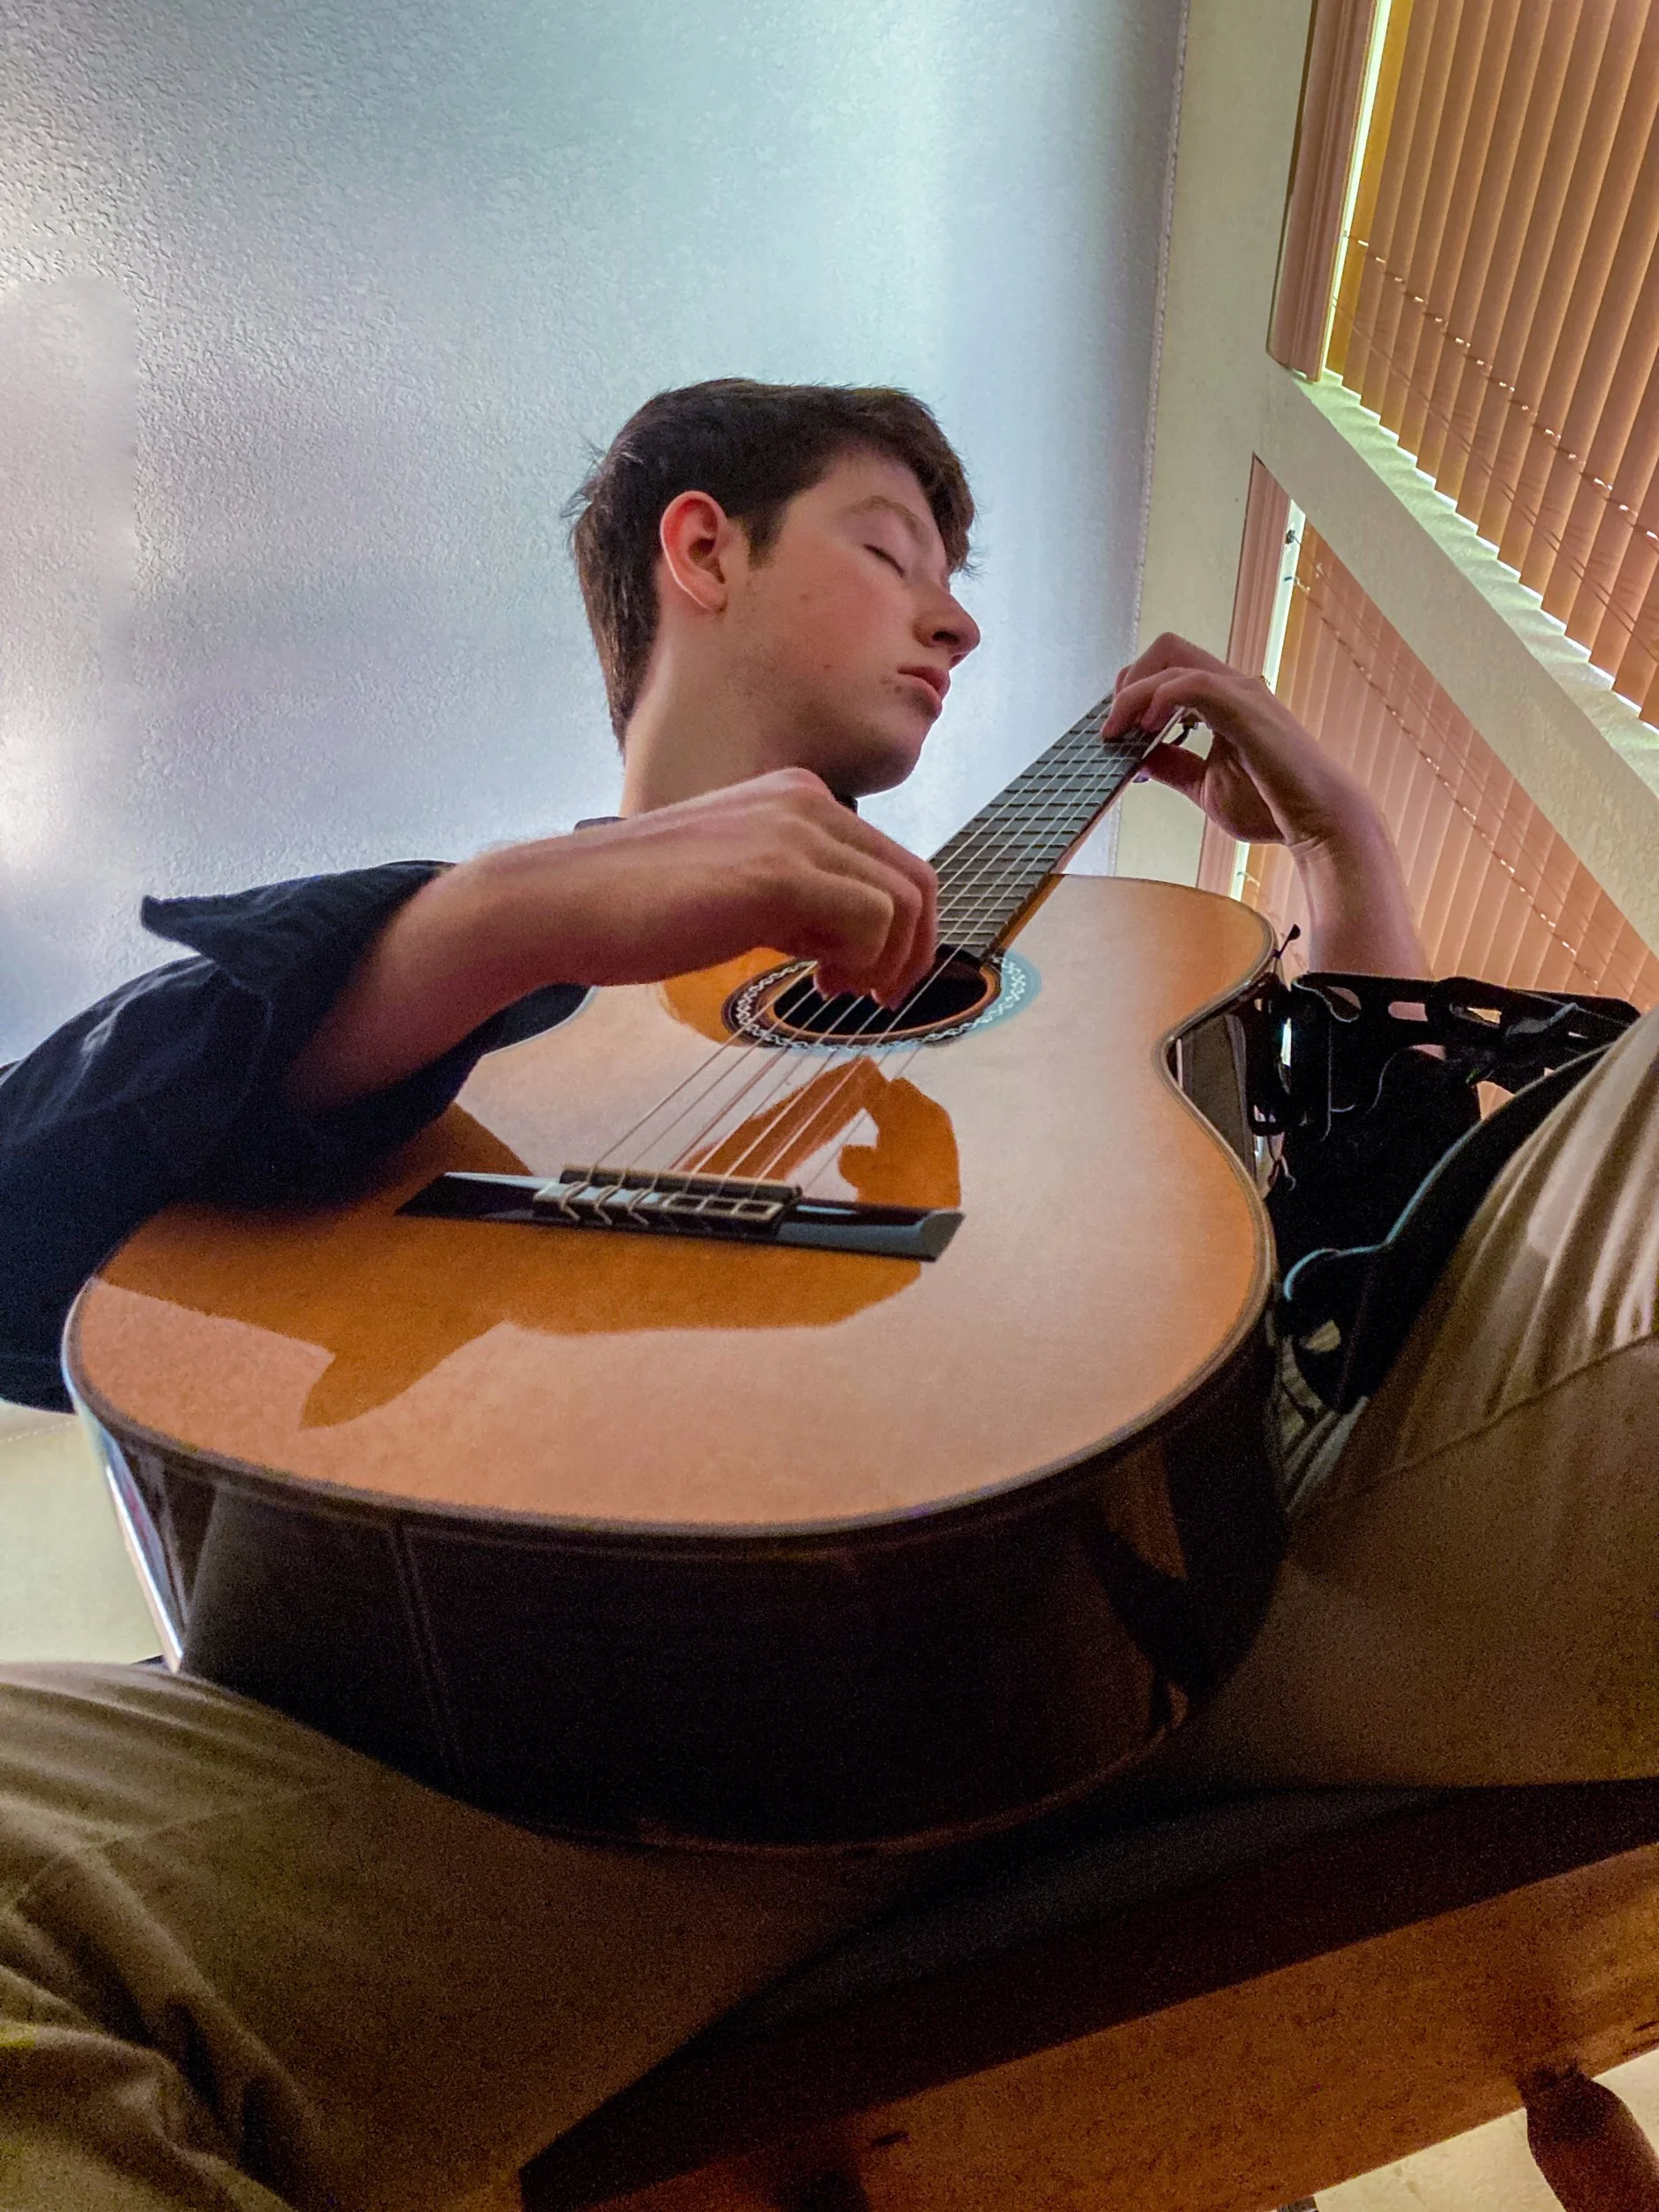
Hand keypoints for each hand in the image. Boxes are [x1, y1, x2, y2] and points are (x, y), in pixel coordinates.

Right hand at [285, 771, 937, 1110]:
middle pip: (915, 879)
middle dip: (912, 949)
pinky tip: (819, 984)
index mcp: (797, 798)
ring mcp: (795, 832)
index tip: (859, 976)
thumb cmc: (636, 906)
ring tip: (838, 994)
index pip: (890, 861)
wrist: (561, 902)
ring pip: (903, 901)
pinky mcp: (779, 872)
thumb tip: (849, 941)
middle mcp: (805, 801)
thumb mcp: (734, 888)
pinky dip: (864, 962)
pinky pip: (872, 919)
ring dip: (888, 962)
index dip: (897, 929)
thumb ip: (793, 899)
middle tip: (877, 998)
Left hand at [1105, 631, 1426, 975]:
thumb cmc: (1272, 806)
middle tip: (1113, 727)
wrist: (1318, 821)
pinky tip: (1147, 731)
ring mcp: (1239, 692)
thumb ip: (1173, 766)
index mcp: (1222, 702)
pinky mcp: (1244, 706)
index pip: (1167, 669)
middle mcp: (1231, 688)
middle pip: (1166, 648)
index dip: (1133, 692)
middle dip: (1128, 681)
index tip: (1114, 731)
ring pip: (1171, 658)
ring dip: (1134, 692)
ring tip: (1120, 732)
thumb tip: (1136, 758)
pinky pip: (1190, 683)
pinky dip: (1157, 699)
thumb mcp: (1203, 786)